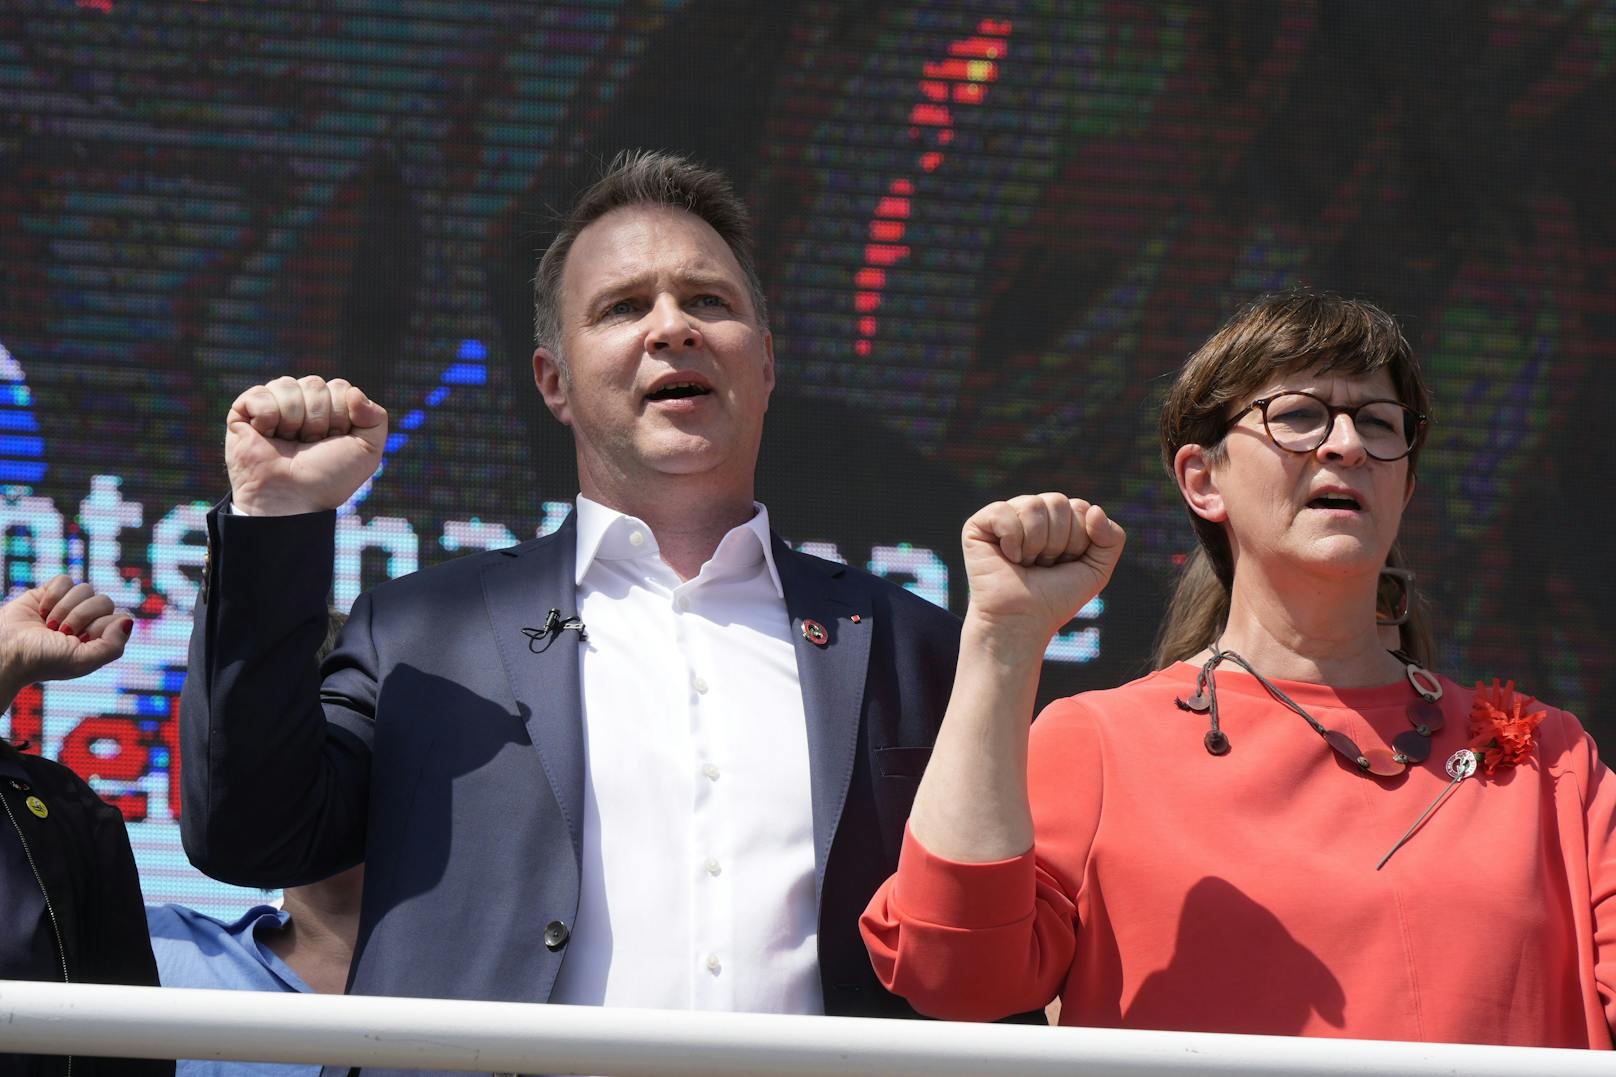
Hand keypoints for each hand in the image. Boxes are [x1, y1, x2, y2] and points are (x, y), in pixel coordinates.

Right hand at [0, 576, 133, 692]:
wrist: (4, 650)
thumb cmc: (42, 660)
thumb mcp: (82, 661)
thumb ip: (113, 646)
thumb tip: (128, 620)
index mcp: (99, 639)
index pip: (118, 617)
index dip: (100, 626)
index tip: (79, 640)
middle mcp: (87, 622)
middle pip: (104, 600)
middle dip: (81, 616)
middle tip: (61, 631)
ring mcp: (69, 607)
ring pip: (86, 588)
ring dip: (65, 607)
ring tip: (49, 624)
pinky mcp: (49, 594)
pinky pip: (65, 580)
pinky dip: (53, 594)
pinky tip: (42, 610)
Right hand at [225, 376, 387, 515]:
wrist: (292, 498)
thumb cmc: (328, 477)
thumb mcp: (367, 451)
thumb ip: (376, 418)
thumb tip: (353, 392)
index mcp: (329, 408)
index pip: (340, 388)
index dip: (341, 416)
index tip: (333, 441)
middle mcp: (301, 403)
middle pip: (315, 384)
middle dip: (318, 419)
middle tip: (309, 445)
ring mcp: (272, 405)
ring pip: (287, 385)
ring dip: (293, 420)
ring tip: (288, 442)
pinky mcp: (243, 411)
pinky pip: (259, 394)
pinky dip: (267, 417)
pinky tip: (266, 435)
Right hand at [961, 493, 1125, 656]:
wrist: (1022, 621)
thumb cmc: (1056, 598)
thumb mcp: (1097, 569)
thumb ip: (1112, 537)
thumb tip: (1094, 509)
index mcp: (1057, 519)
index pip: (1079, 507)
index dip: (1078, 540)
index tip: (1064, 564)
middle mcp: (1031, 513)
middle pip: (1058, 502)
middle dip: (1057, 542)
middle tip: (1043, 566)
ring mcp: (1004, 517)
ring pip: (1033, 505)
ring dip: (1036, 544)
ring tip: (1026, 563)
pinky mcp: (978, 525)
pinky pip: (1003, 511)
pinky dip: (1011, 539)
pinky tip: (1007, 557)